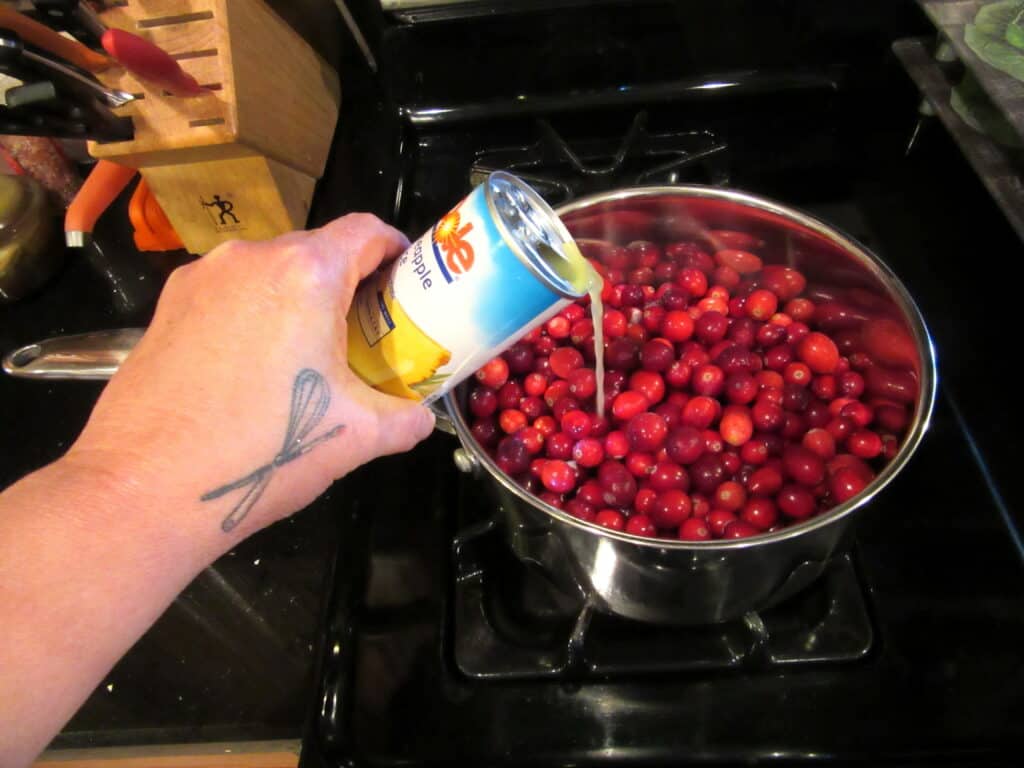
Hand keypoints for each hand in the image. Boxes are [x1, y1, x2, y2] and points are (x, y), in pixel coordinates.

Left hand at [66, 213, 434, 553]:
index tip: (409, 280)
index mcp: (307, 274)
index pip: (367, 231)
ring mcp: (201, 279)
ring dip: (297, 300)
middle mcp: (251, 258)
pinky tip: (253, 369)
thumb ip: (405, 419)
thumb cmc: (262, 451)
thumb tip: (421, 417)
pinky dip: (253, 315)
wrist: (145, 486)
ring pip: (269, 273)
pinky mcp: (167, 306)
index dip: (397, 249)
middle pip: (317, 251)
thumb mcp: (356, 437)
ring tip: (308, 355)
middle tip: (366, 332)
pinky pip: (228, 295)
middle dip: (348, 284)